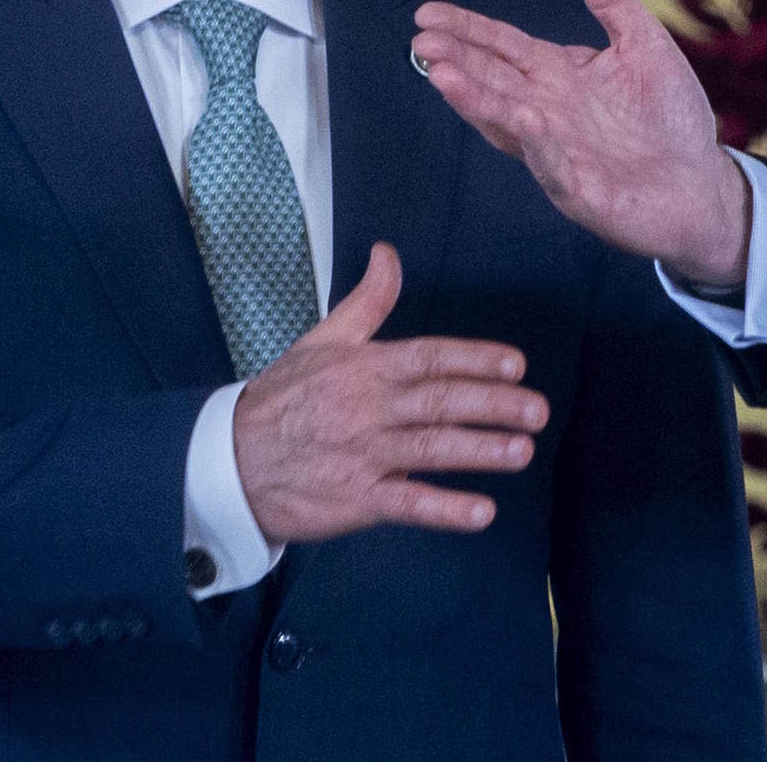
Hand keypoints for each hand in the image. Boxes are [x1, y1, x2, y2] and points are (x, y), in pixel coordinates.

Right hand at [231, 243, 547, 544]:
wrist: (228, 462)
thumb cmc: (283, 399)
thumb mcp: (323, 341)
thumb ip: (367, 302)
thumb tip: (388, 253)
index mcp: (365, 368)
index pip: (430, 358)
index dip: (475, 360)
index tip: (516, 366)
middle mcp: (368, 409)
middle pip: (439, 402)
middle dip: (492, 405)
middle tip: (538, 411)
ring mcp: (363, 455)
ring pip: (430, 449)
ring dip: (479, 451)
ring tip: (522, 451)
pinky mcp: (355, 500)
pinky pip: (406, 504)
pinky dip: (444, 509)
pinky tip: (481, 512)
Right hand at [413, 0, 755, 289]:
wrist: (701, 184)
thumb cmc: (669, 116)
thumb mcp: (643, 43)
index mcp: (558, 75)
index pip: (503, 47)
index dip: (467, 30)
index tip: (427, 13)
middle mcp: (547, 112)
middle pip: (494, 81)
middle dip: (458, 61)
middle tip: (421, 42)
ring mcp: (559, 154)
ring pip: (509, 124)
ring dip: (477, 102)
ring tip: (443, 77)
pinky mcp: (581, 191)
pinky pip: (555, 166)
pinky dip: (539, 145)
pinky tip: (525, 120)